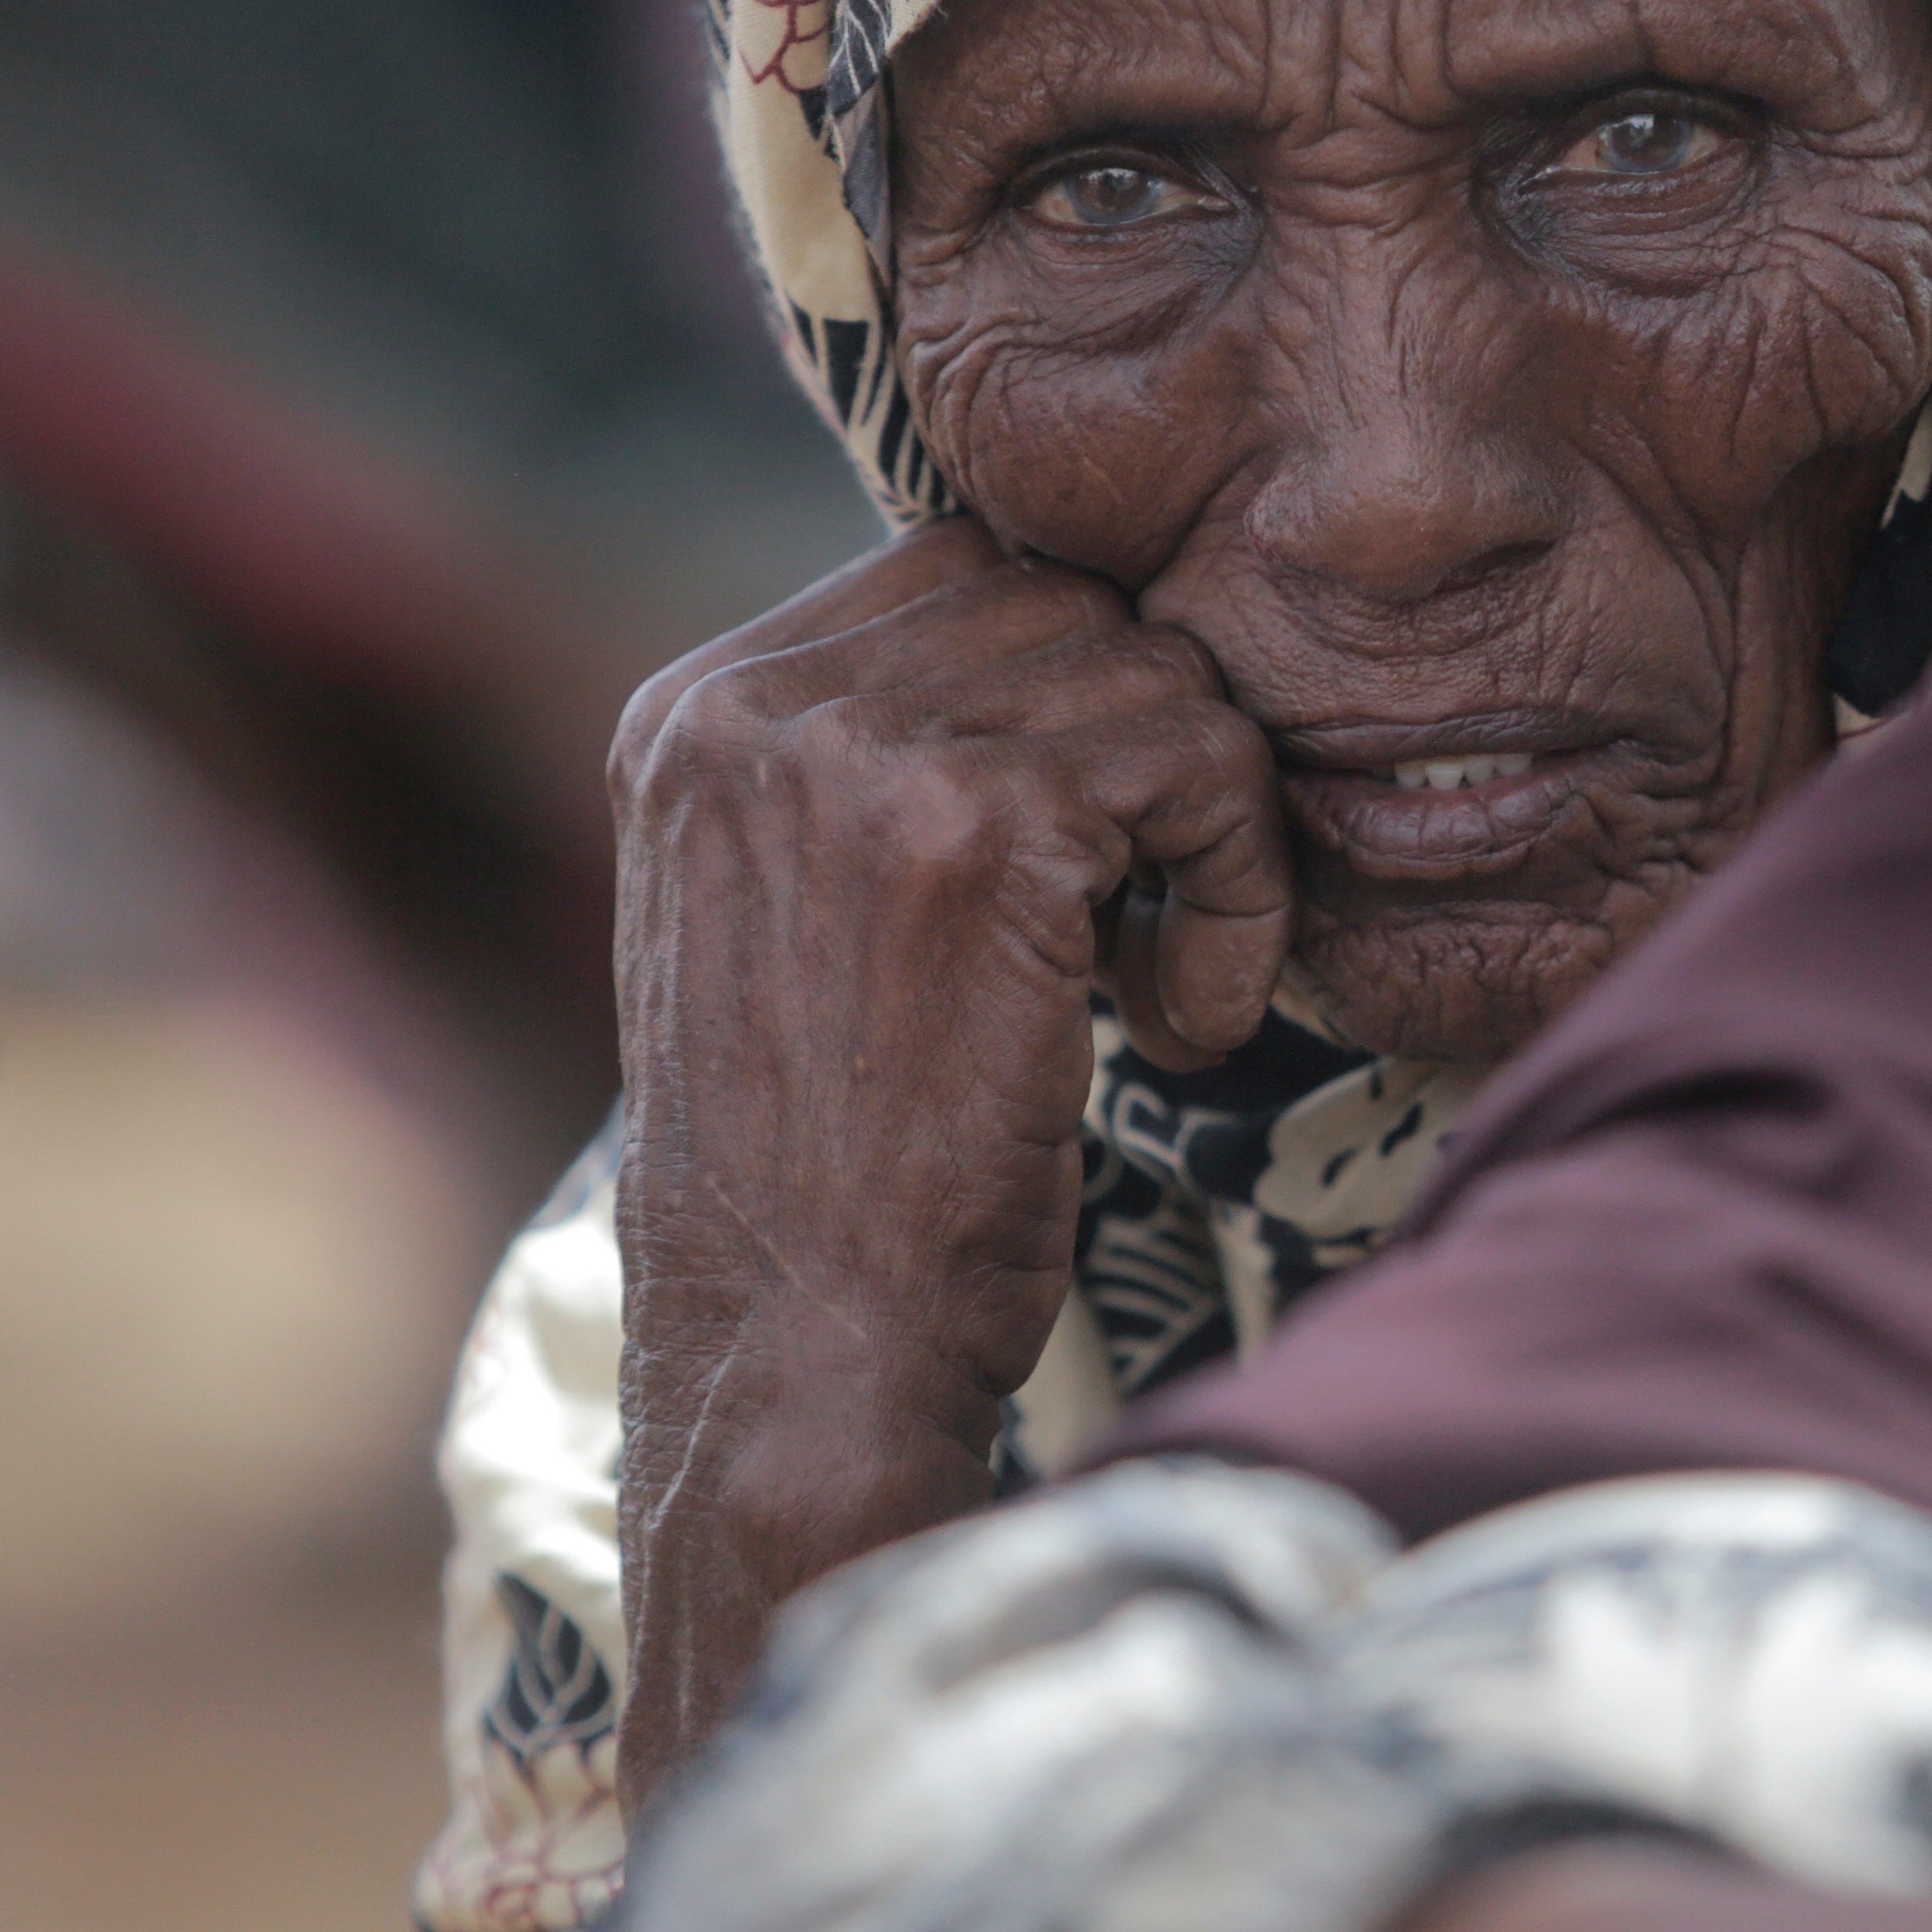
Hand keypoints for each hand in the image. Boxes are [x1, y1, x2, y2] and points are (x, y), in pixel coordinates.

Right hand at [608, 515, 1289, 1762]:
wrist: (797, 1355)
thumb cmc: (827, 1174)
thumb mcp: (787, 920)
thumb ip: (865, 764)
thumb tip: (1065, 639)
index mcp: (690, 710)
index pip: (959, 576)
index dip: (1072, 700)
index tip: (1088, 862)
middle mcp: (750, 703)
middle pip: (1065, 605)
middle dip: (1150, 758)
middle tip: (1145, 926)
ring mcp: (857, 752)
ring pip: (1153, 674)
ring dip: (1207, 833)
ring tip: (1162, 986)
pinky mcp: (982, 826)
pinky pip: (1206, 765)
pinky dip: (1241, 896)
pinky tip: (1181, 1023)